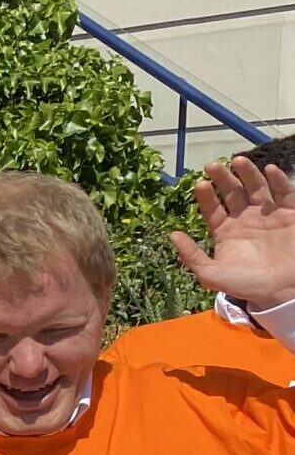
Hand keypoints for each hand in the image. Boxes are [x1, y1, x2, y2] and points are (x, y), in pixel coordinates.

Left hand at [174, 158, 294, 308]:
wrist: (283, 293)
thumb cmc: (246, 285)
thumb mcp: (212, 275)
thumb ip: (192, 256)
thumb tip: (172, 235)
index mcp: (225, 230)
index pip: (212, 207)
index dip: (206, 196)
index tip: (199, 184)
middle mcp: (245, 218)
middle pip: (232, 192)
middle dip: (223, 178)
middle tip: (212, 166)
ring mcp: (268, 214)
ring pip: (256, 188)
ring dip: (248, 173)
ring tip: (238, 161)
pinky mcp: (290, 214)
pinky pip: (284, 194)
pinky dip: (278, 181)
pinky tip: (270, 170)